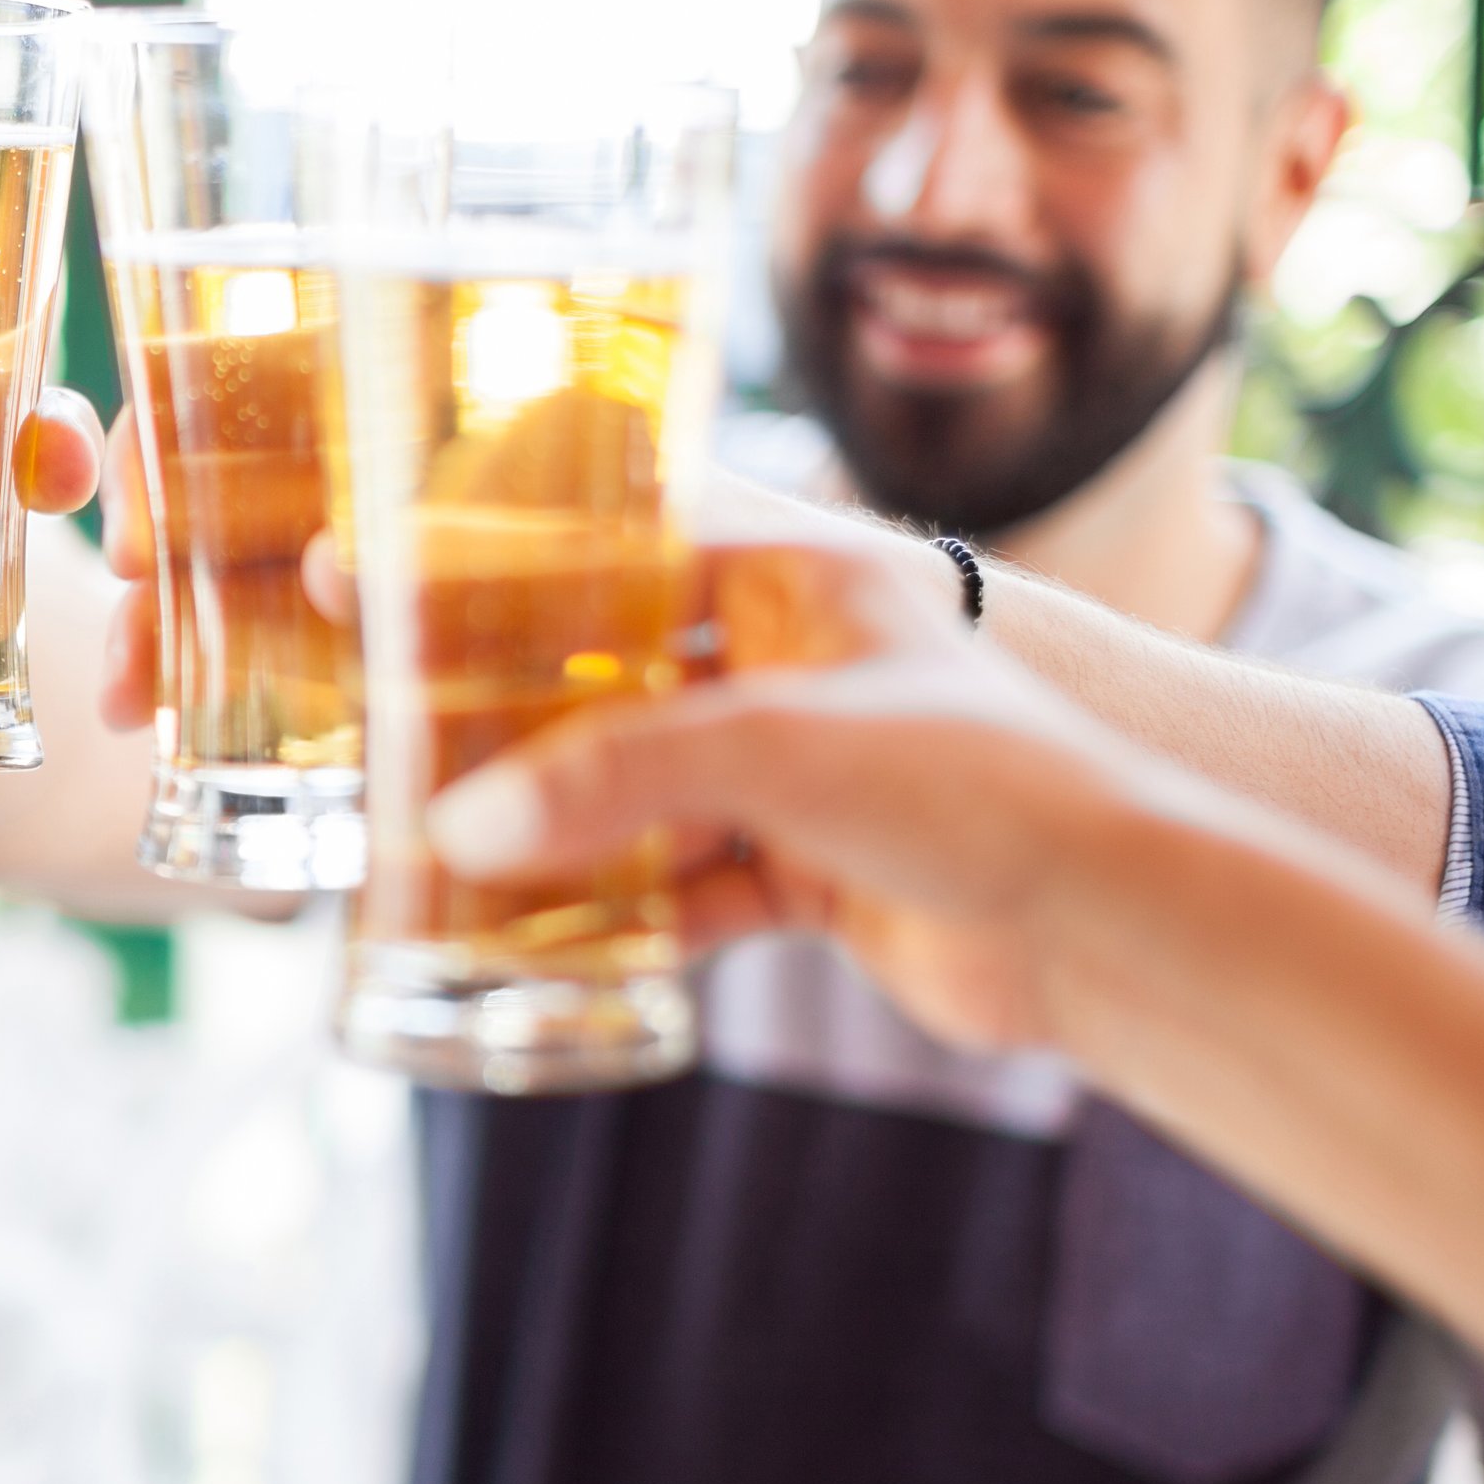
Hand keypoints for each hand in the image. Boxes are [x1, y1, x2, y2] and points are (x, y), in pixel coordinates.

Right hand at [418, 529, 1167, 1050]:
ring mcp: (800, 766)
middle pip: (607, 669)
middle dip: (499, 707)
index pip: (610, 541)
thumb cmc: (985, 786)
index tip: (370, 572)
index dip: (488, 561)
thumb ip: (615, 780)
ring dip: (553, 821)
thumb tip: (456, 833)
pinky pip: (683, 883)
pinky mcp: (812, 867)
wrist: (1113, 928)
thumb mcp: (783, 751)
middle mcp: (792, 660)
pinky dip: (621, 914)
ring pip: (636, 784)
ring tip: (438, 842)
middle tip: (382, 725)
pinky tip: (546, 942)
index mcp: (797, 575)